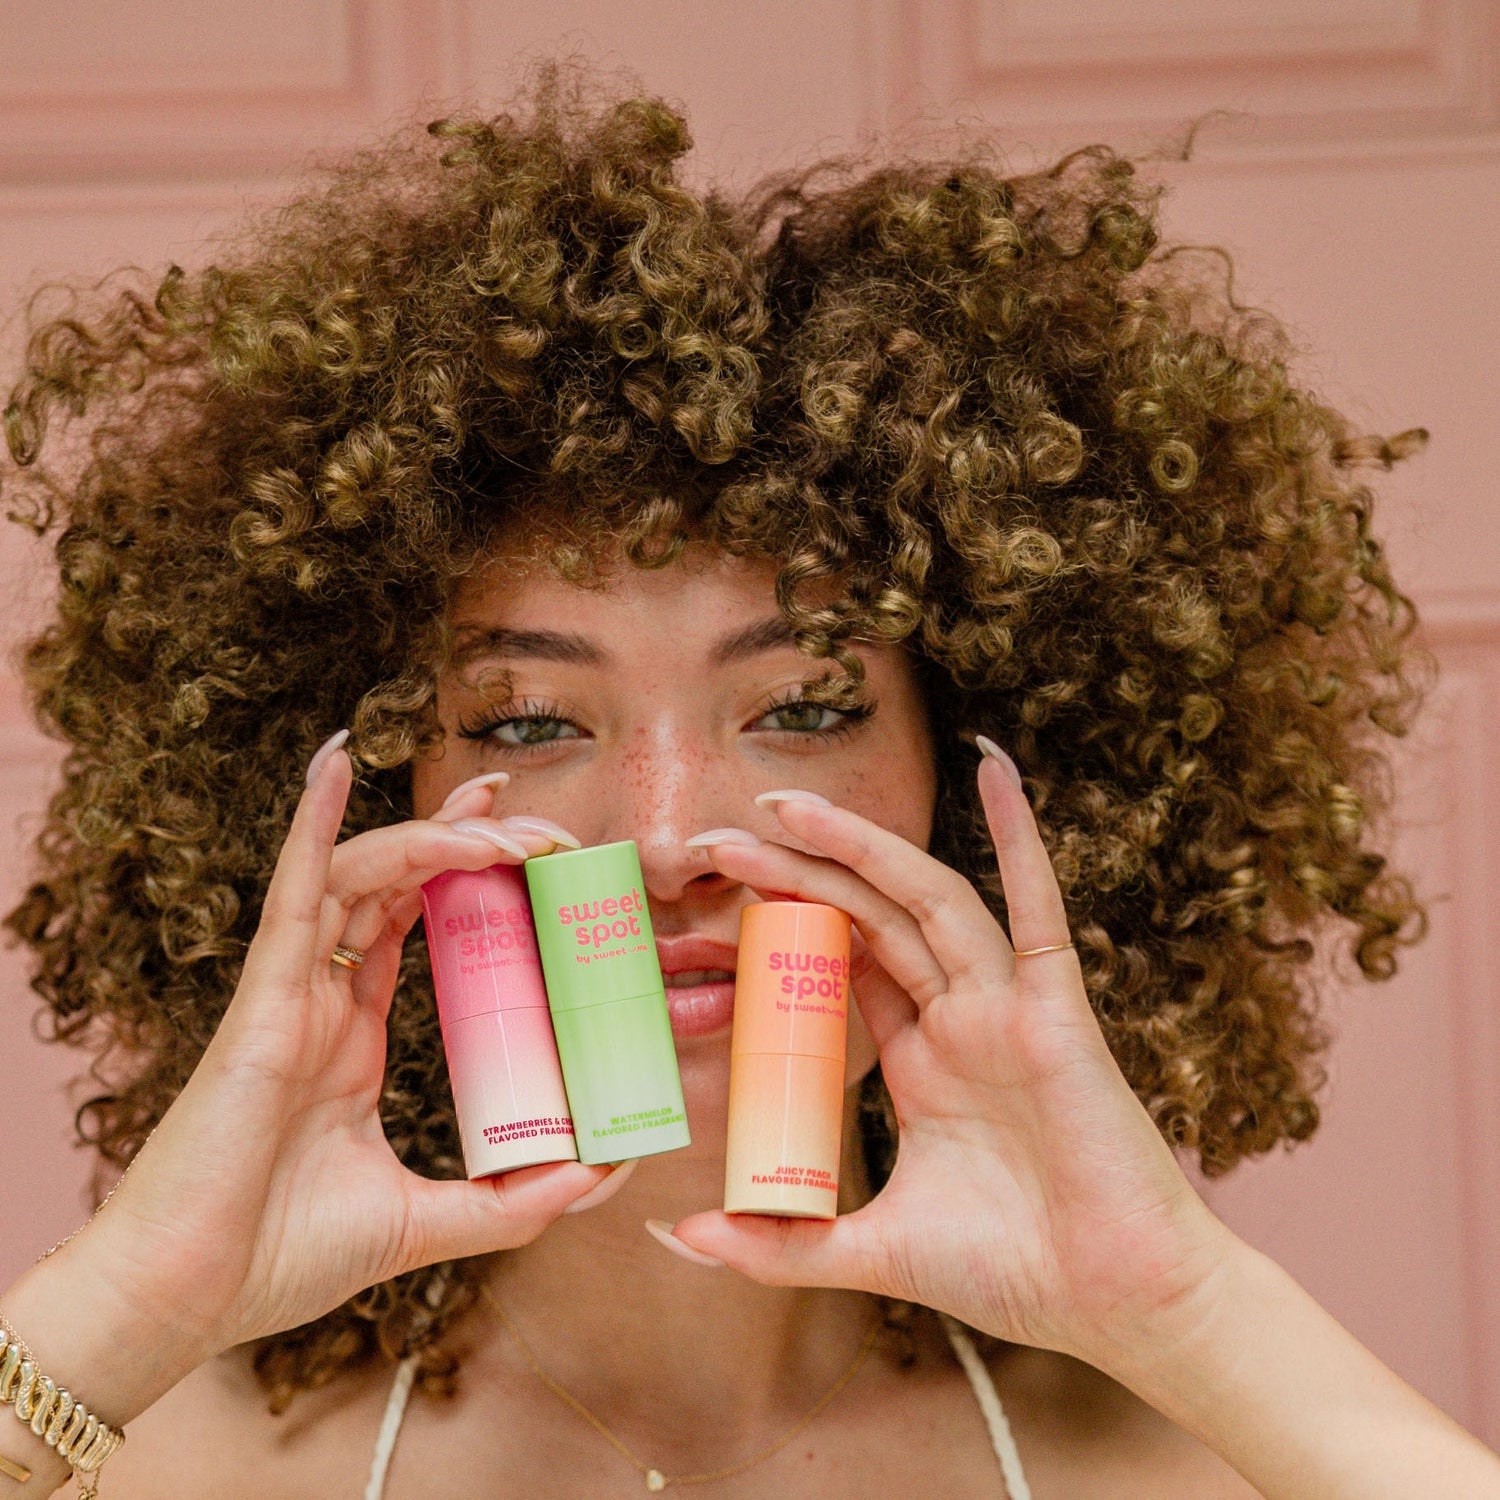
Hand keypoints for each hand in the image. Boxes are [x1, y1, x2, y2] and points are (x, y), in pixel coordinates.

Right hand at [41, 745, 612, 1381]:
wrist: (184, 1303)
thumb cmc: (276, 1258)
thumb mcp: (421, 1222)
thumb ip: (506, 1205)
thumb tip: (597, 1177)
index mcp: (350, 1034)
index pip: (416, 918)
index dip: (465, 871)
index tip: (533, 843)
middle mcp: (321, 998)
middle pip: (399, 881)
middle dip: (467, 836)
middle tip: (541, 822)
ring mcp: (290, 993)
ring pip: (362, 875)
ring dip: (432, 835)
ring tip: (498, 818)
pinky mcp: (263, 1005)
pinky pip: (292, 896)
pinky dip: (315, 827)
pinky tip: (338, 764)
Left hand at [671, 750, 1233, 1368]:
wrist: (1121, 1309)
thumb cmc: (1015, 1274)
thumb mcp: (871, 1251)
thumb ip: (779, 1242)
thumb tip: (679, 1235)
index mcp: (921, 1060)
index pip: (843, 961)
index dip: (784, 917)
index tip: (718, 886)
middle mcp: (959, 1020)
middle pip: (869, 915)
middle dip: (798, 868)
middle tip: (720, 835)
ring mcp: (1006, 1010)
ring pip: (927, 900)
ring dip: (862, 846)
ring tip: (790, 805)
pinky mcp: (1056, 1015)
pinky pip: (1036, 914)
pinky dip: (1020, 841)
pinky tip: (997, 771)